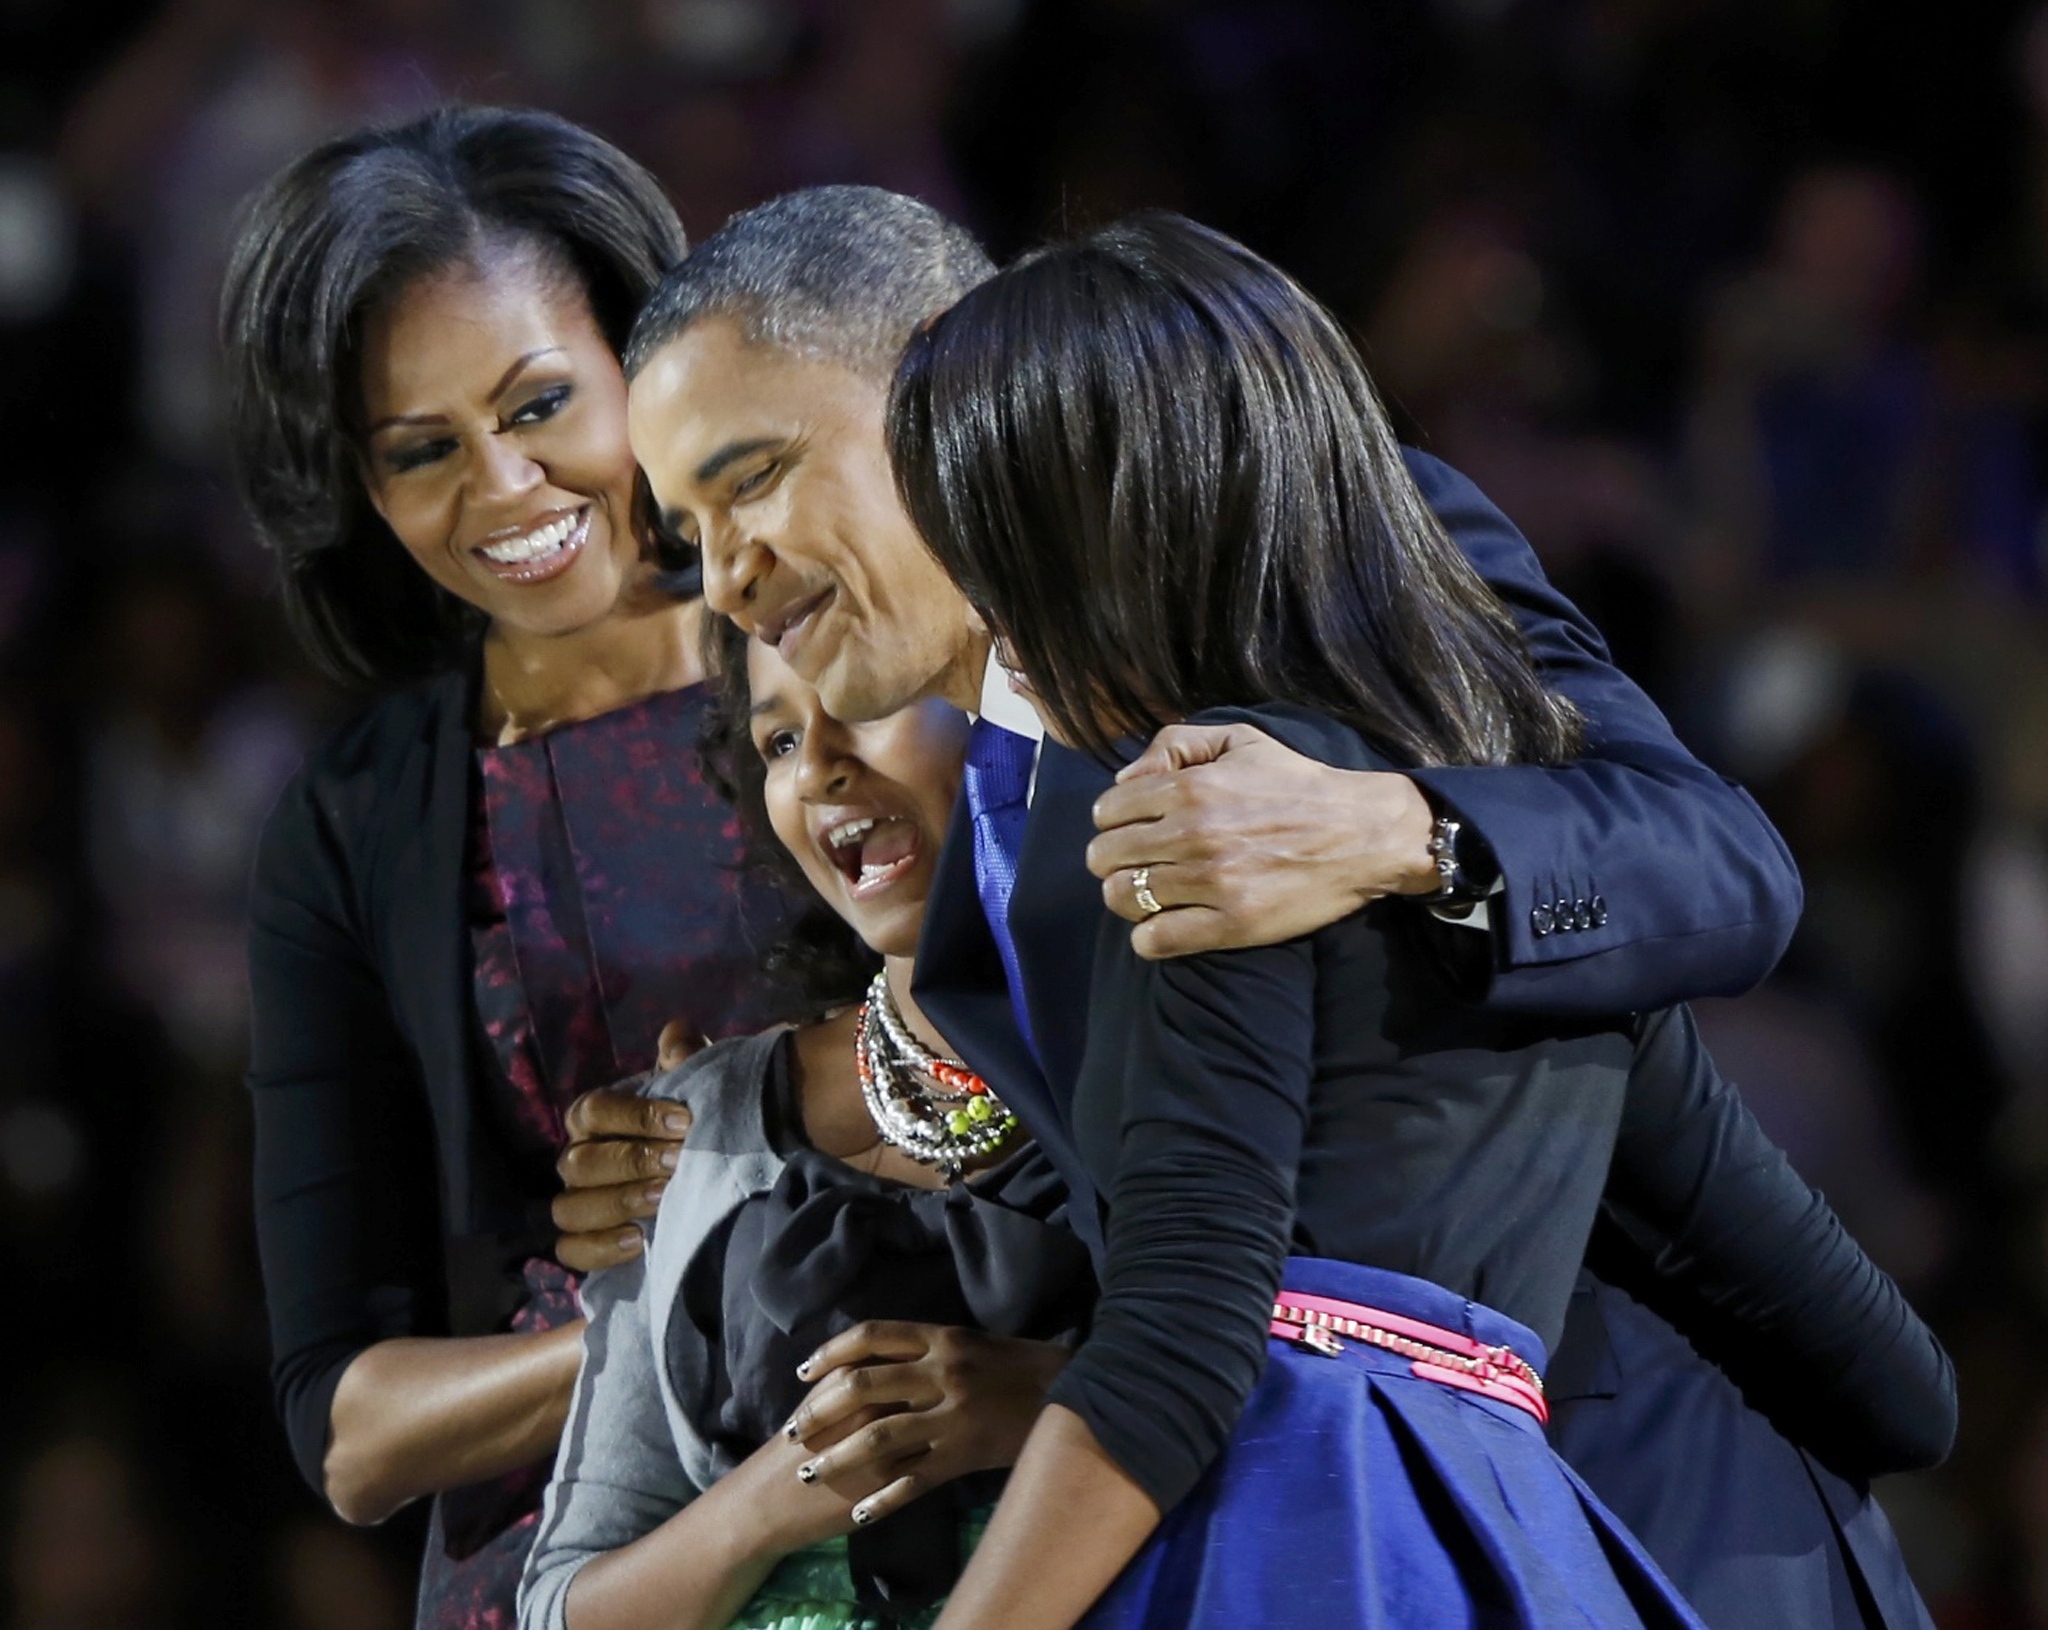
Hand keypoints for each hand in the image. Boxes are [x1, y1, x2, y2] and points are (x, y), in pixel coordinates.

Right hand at [552, 1023, 703, 1271]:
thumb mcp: (696, 1085)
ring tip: (661, 1199)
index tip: (683, 1121)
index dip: (635, 1115)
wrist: (710, 1167)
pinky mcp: (587, 1243)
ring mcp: (579, 1202)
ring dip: (617, 1202)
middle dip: (631, 1161)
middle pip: (581, 1162)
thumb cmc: (692, 1122)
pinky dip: (599, 1248)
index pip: (593, 1110)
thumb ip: (686, 1057)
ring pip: (570, 1208)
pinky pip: (572, 1251)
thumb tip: (675, 1039)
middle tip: (677, 1162)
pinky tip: (638, 1241)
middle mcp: (578, 1159)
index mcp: (594, 1117)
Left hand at [783, 1322, 1070, 1524]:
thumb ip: (922, 1349)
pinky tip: (859, 1512)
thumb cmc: (1013, 1364)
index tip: (804, 1372)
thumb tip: (868, 1358)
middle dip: (820, 1410)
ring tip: (811, 1472)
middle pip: (861, 1387)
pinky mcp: (963, 1456)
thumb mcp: (966, 1341)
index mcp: (940, 1338)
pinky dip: (882, 1498)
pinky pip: (913, 1481)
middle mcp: (941, 1373)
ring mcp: (951, 1417)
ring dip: (837, 1458)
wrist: (1071, 1391)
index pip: (870, 1336)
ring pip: (877, 1439)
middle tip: (795, 1431)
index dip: (830, 1352)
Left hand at [1086, 722, 1438, 958]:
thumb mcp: (1240, 740)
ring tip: (1152, 894)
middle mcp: (1192, 834)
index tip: (1134, 830)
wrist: (1362, 833)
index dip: (1114, 822)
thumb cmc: (1297, 784)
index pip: (1108, 811)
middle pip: (1106, 858)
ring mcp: (1211, 882)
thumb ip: (1176, 744)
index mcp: (1190, 787)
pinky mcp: (1231, 924)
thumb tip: (1125, 780)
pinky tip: (1164, 925)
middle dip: (1114, 860)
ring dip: (1128, 897)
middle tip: (1140, 864)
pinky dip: (1148, 937)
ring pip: (1123, 898)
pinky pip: (1154, 940)